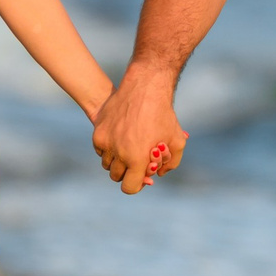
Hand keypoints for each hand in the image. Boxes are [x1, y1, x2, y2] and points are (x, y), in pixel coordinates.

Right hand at [91, 61, 188, 193]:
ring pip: (107, 164)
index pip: (130, 187)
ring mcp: (106, 143)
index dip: (137, 184)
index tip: (142, 176)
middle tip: (137, 160)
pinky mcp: (98, 133)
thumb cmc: (163, 115)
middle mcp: (119, 153)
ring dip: (117, 161)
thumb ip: (170, 164)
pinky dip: (109, 149)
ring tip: (130, 146)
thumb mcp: (177, 141)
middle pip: (117, 177)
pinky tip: (121, 137)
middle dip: (128, 172)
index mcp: (137, 158)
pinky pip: (101, 151)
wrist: (144, 88)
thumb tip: (157, 175)